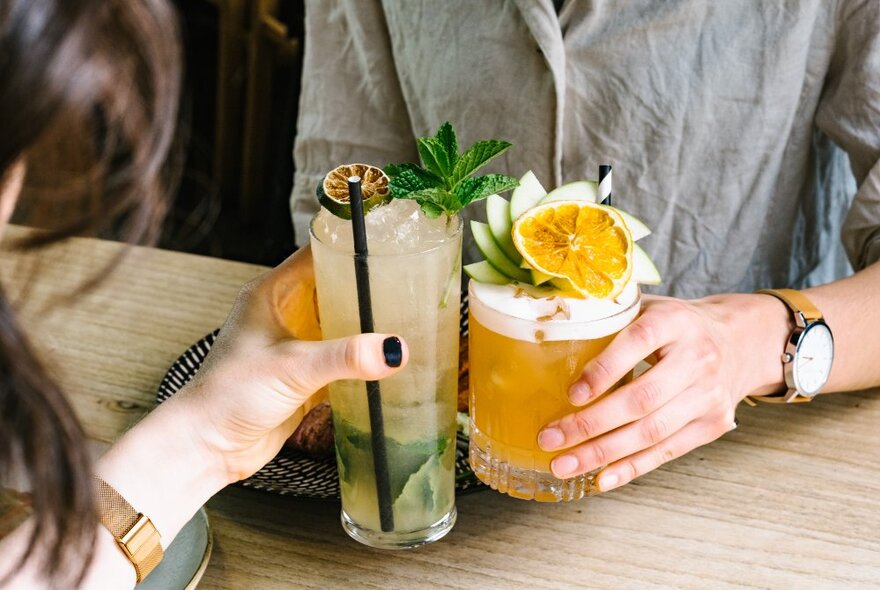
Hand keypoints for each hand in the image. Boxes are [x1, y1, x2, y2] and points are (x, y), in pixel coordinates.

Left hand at [170, 246, 408, 483]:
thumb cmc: (228, 396)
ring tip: (408, 318)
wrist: (206, 446)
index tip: (387, 246)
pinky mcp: (302, 376)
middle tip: (409, 285)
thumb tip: (394, 349)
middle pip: (333, 288)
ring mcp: (293, 345)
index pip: (317, 255)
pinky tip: (387, 360)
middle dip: (366, 288)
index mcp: (270, 293)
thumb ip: (345, 356)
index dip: (349, 248)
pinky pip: (339, 358)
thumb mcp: (292, 367)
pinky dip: (360, 358)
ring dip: (365, 325)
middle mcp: (283, 314)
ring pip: (339, 324)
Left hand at [536, 293, 788, 491]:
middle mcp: (697, 358)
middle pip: (641, 399)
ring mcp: (708, 396)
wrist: (742, 340)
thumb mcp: (650, 307)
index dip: (604, 371)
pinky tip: (600, 479)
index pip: (638, 343)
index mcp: (675, 321)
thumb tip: (548, 332)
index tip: (570, 394)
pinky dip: (632, 468)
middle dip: (590, 424)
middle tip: (550, 438)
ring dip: (603, 454)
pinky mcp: (713, 424)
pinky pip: (667, 451)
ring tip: (564, 464)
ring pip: (652, 432)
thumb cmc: (677, 324)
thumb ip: (610, 318)